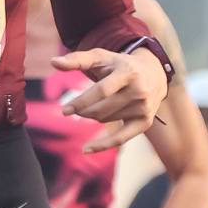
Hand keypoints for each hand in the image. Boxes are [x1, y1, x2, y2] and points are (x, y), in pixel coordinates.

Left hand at [52, 45, 168, 153]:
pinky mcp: (145, 122)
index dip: (81, 101)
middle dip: (83, 111)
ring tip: (93, 107)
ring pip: (106, 120)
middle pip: (102, 109)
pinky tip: (85, 149)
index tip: (65, 111)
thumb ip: (77, 59)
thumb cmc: (119, 65)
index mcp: (127, 72)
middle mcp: (139, 91)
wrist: (154, 74)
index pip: (102, 91)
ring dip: (93, 116)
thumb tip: (53, 62)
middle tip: (73, 109)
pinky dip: (102, 145)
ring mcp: (143, 108)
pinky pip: (120, 139)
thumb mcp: (101, 57)